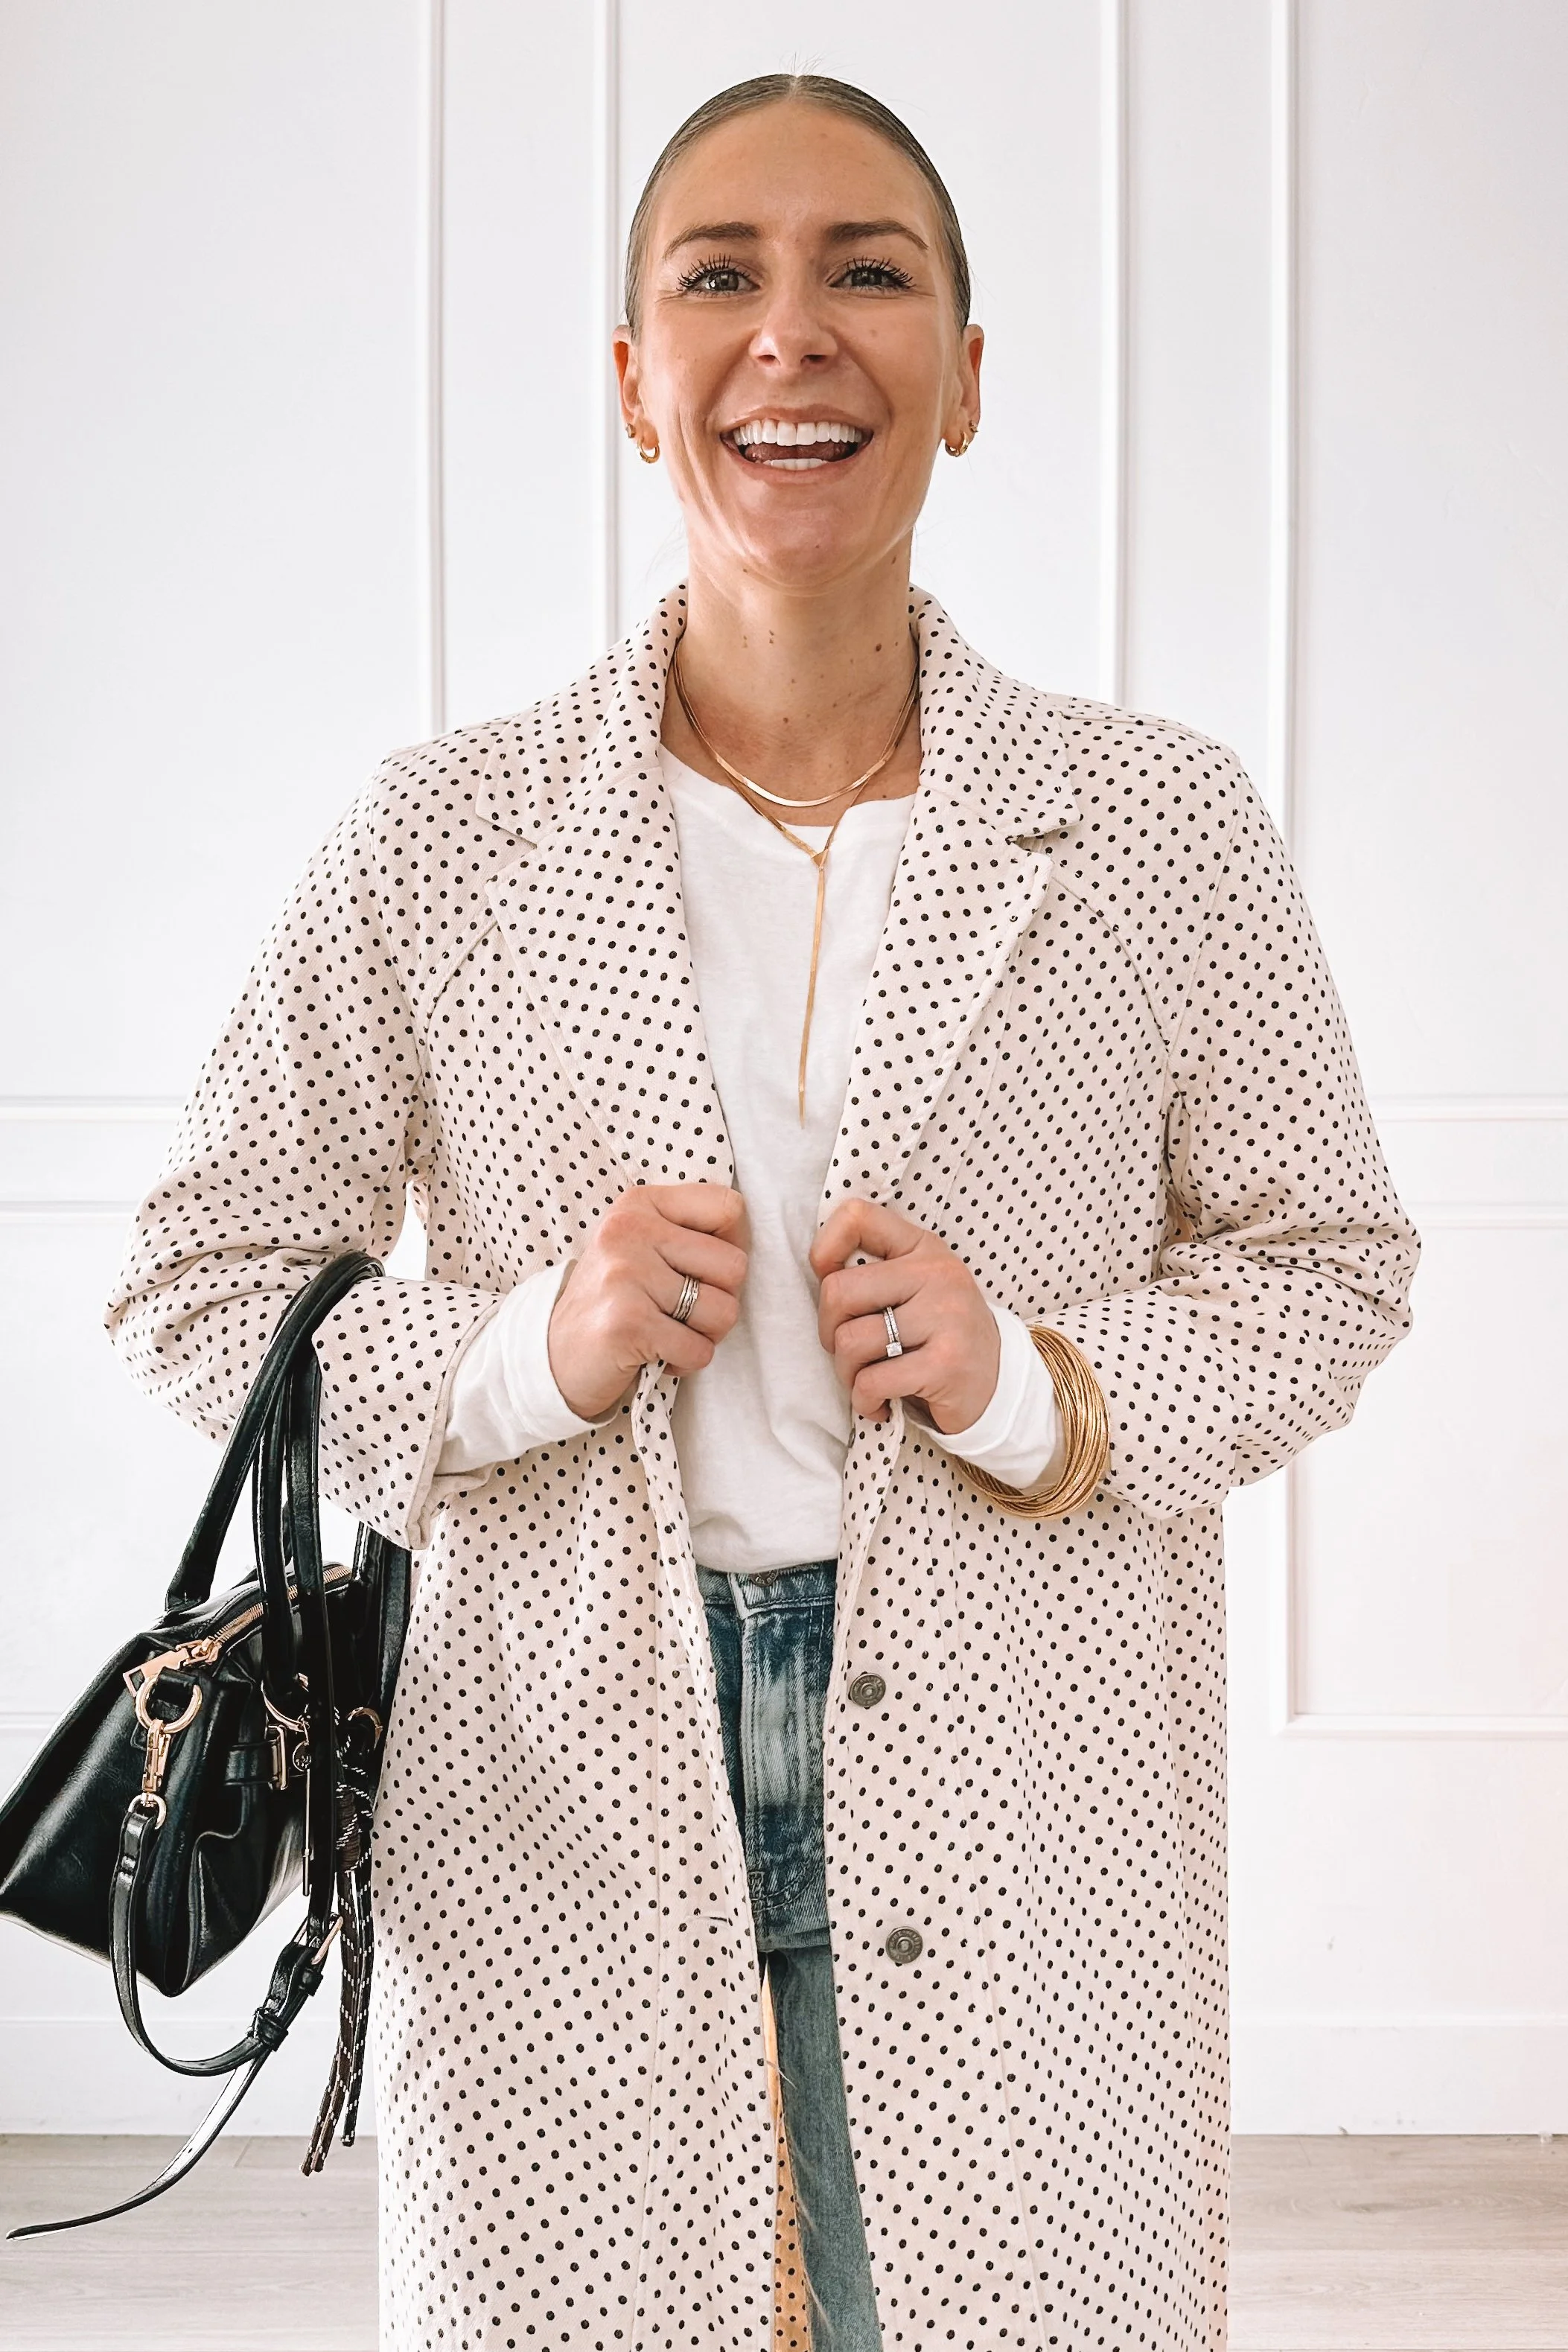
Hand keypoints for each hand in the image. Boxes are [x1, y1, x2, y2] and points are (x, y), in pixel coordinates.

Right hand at [548, 1185, 748, 1419]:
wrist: (554, 1353)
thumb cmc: (616, 1299)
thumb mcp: (644, 1245)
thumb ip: (690, 1231)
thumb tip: (747, 1237)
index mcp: (640, 1204)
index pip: (729, 1208)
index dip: (733, 1245)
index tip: (703, 1268)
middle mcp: (629, 1231)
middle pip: (734, 1265)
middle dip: (720, 1299)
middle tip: (682, 1310)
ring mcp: (625, 1275)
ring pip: (724, 1312)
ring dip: (705, 1335)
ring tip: (669, 1331)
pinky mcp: (627, 1323)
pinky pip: (699, 1350)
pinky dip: (685, 1362)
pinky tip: (655, 1353)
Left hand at [810, 1199, 999, 1431]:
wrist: (998, 1385)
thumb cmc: (938, 1336)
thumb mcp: (915, 1288)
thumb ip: (875, 1272)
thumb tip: (818, 1266)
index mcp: (923, 1248)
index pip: (856, 1217)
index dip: (824, 1250)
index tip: (830, 1282)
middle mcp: (937, 1274)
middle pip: (838, 1292)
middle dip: (829, 1332)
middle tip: (851, 1352)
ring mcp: (946, 1317)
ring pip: (850, 1342)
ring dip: (847, 1373)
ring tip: (869, 1381)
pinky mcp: (946, 1364)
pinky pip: (871, 1382)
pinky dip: (864, 1401)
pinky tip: (881, 1404)